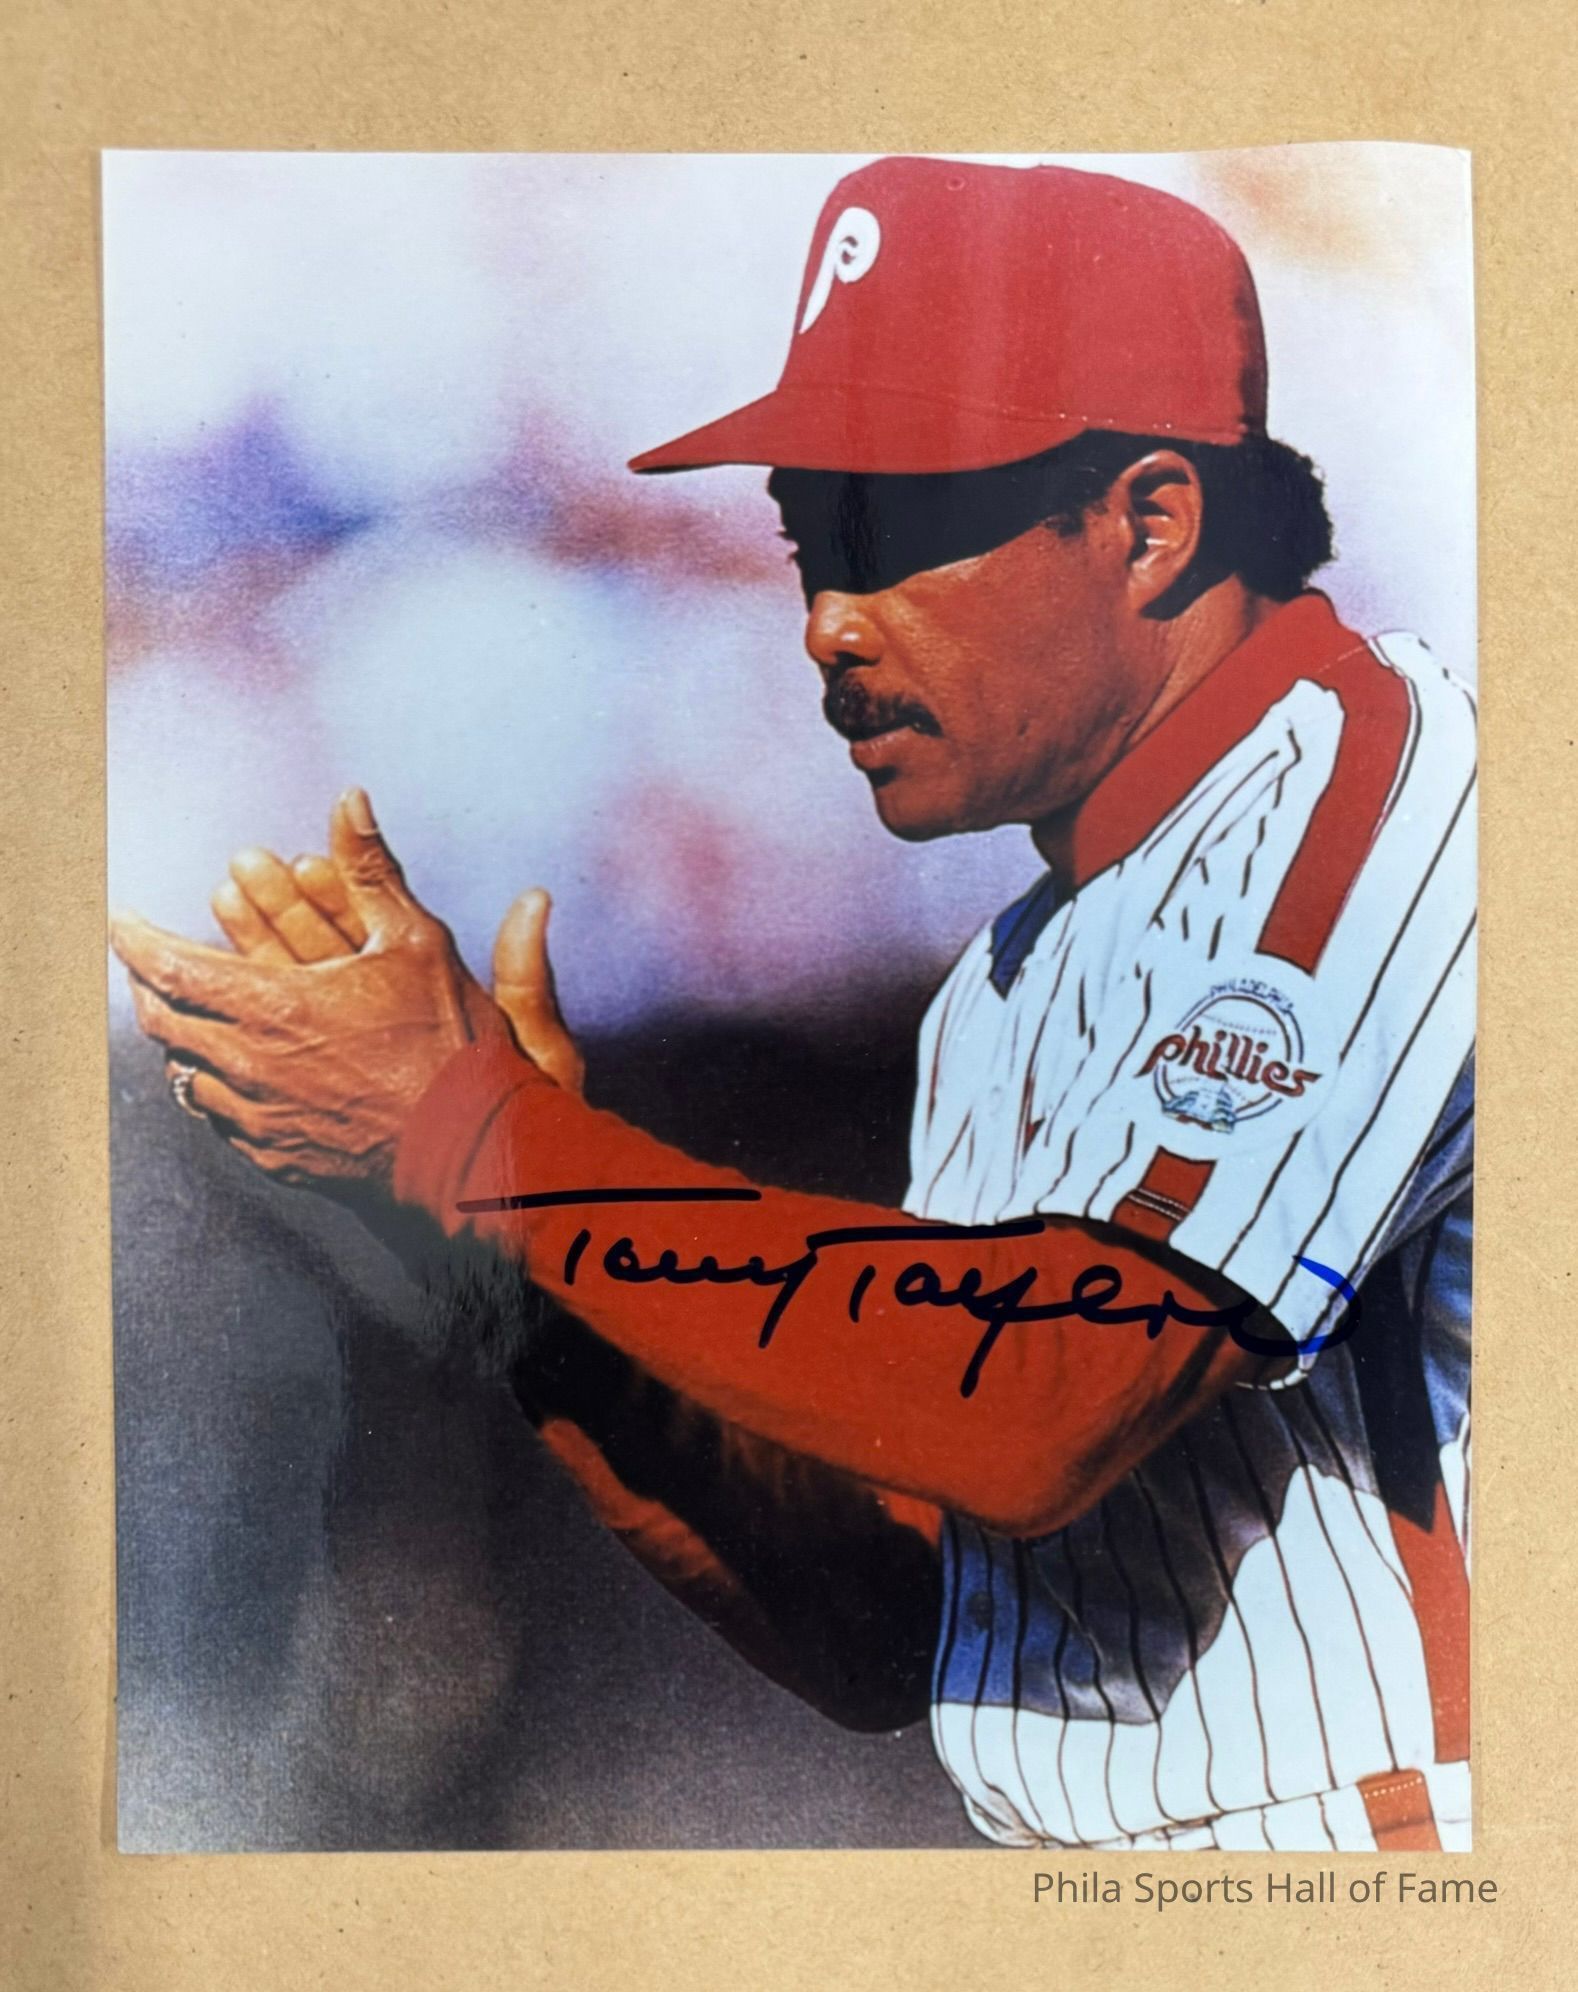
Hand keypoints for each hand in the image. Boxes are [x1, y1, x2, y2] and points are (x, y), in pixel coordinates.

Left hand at [112, 789, 519, 1190]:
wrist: (473, 1152)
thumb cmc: (450, 1047)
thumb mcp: (419, 941)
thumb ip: (373, 869)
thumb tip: (349, 799)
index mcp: (274, 1008)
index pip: (171, 968)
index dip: (136, 941)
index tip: (120, 920)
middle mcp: (252, 1066)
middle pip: (164, 1023)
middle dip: (147, 986)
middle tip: (143, 965)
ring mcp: (260, 1118)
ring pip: (186, 1074)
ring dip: (179, 1040)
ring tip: (181, 1019)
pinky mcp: (277, 1158)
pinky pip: (219, 1119)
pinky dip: (211, 1088)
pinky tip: (222, 1078)